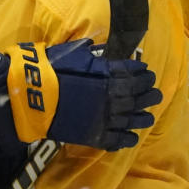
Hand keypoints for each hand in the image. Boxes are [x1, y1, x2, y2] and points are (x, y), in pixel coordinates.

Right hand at [0, 39, 161, 149]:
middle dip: (148, 94)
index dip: (142, 73)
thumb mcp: (73, 53)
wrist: (32, 96)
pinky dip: (125, 139)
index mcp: (107, 75)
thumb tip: (100, 49)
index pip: (132, 73)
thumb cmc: (50, 70)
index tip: (148, 72)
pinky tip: (132, 138)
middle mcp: (111, 97)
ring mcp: (104, 118)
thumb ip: (91, 53)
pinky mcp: (93, 135)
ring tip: (149, 117)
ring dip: (142, 117)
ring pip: (130, 119)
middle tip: (156, 94)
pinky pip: (115, 139)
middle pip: (136, 96)